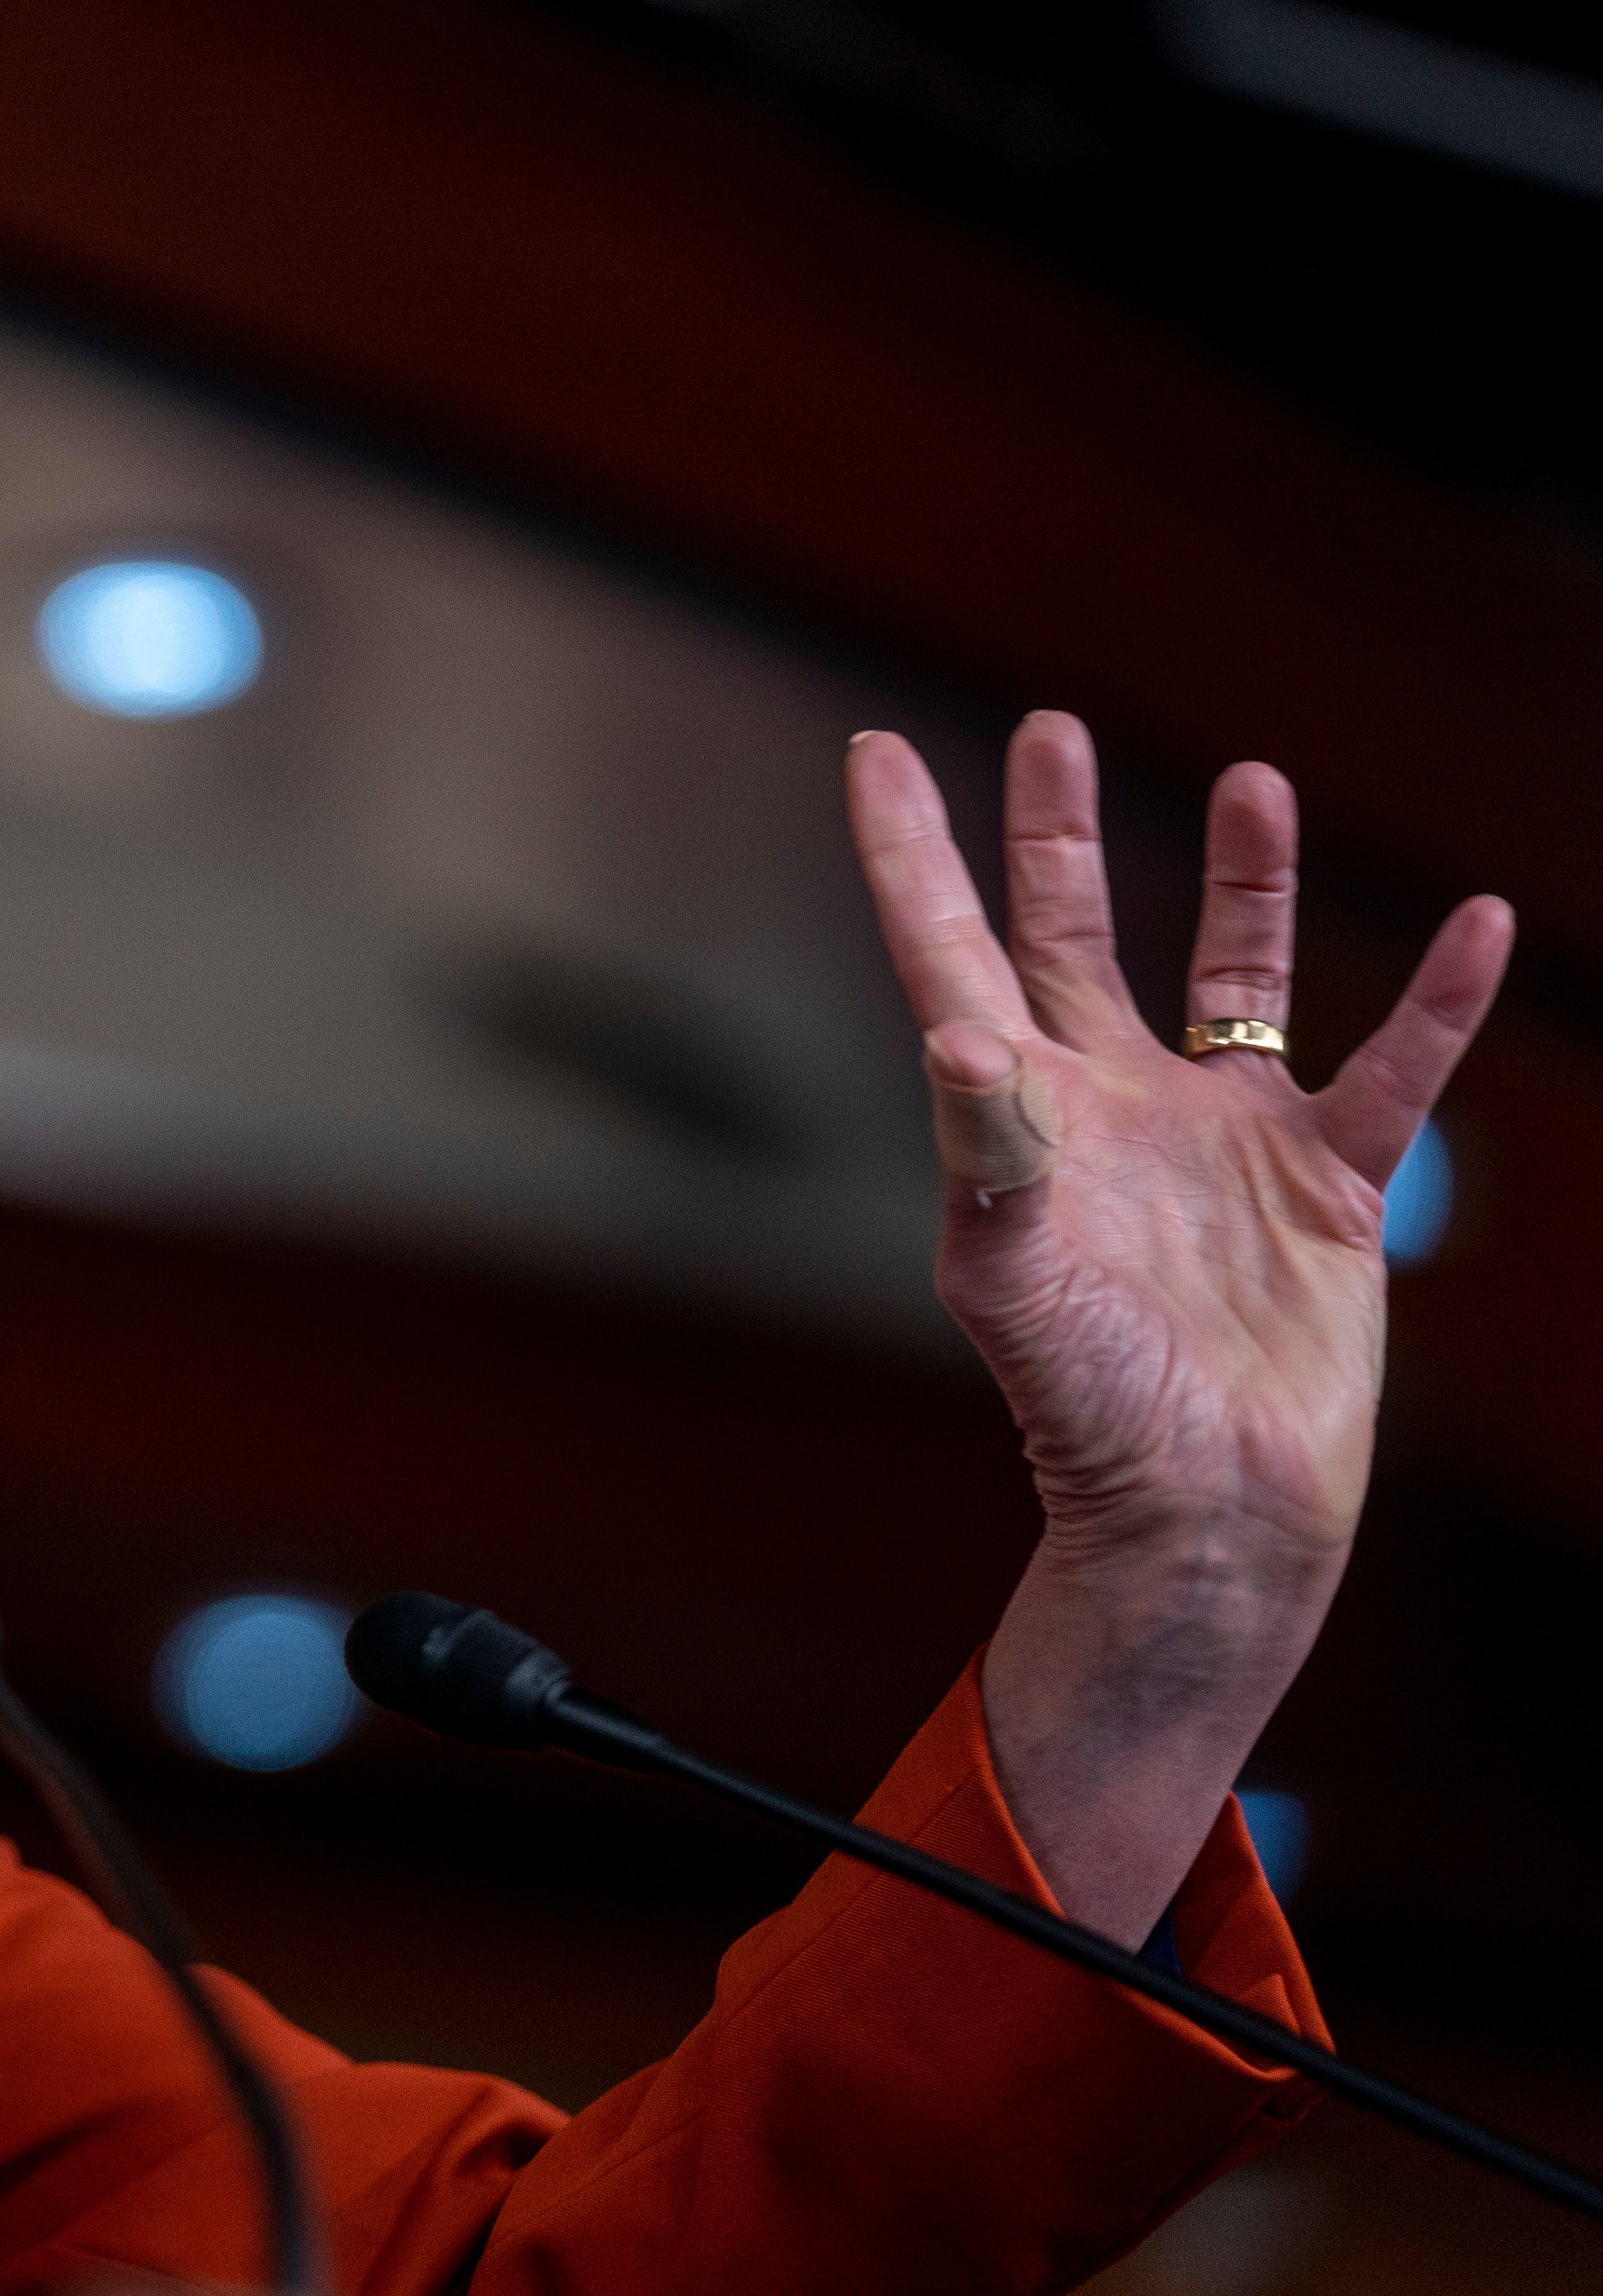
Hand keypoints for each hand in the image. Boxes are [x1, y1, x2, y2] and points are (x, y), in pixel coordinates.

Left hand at [848, 713, 1512, 1943]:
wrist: (1202, 1513)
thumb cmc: (1086, 1411)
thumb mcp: (1013, 1277)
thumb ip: (989, 1152)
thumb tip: (956, 1032)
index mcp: (1022, 1118)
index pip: (949, 950)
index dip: (912, 854)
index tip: (875, 752)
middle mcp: (1113, 1108)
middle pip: (1072, 934)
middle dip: (1056, 833)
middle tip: (1047, 725)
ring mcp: (1223, 1140)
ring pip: (1234, 976)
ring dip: (1244, 884)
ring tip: (1253, 779)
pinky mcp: (1327, 1185)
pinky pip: (1393, 1069)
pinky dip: (1438, 1003)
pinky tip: (1477, 925)